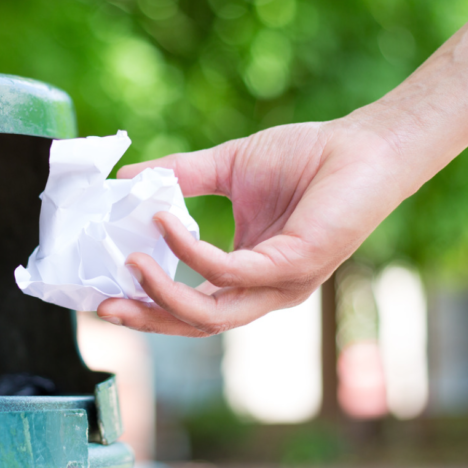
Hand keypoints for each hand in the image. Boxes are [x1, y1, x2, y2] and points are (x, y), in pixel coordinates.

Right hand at [96, 119, 410, 336]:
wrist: (362, 143)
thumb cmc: (305, 157)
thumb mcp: (227, 168)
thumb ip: (179, 177)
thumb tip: (127, 179)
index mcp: (248, 275)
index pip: (192, 305)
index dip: (149, 304)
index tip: (106, 291)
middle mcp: (264, 289)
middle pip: (197, 324)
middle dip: (148, 318)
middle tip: (104, 306)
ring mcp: (282, 283)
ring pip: (212, 313)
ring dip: (164, 294)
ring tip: (129, 263)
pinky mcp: (296, 264)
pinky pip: (232, 272)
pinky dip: (192, 252)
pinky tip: (166, 224)